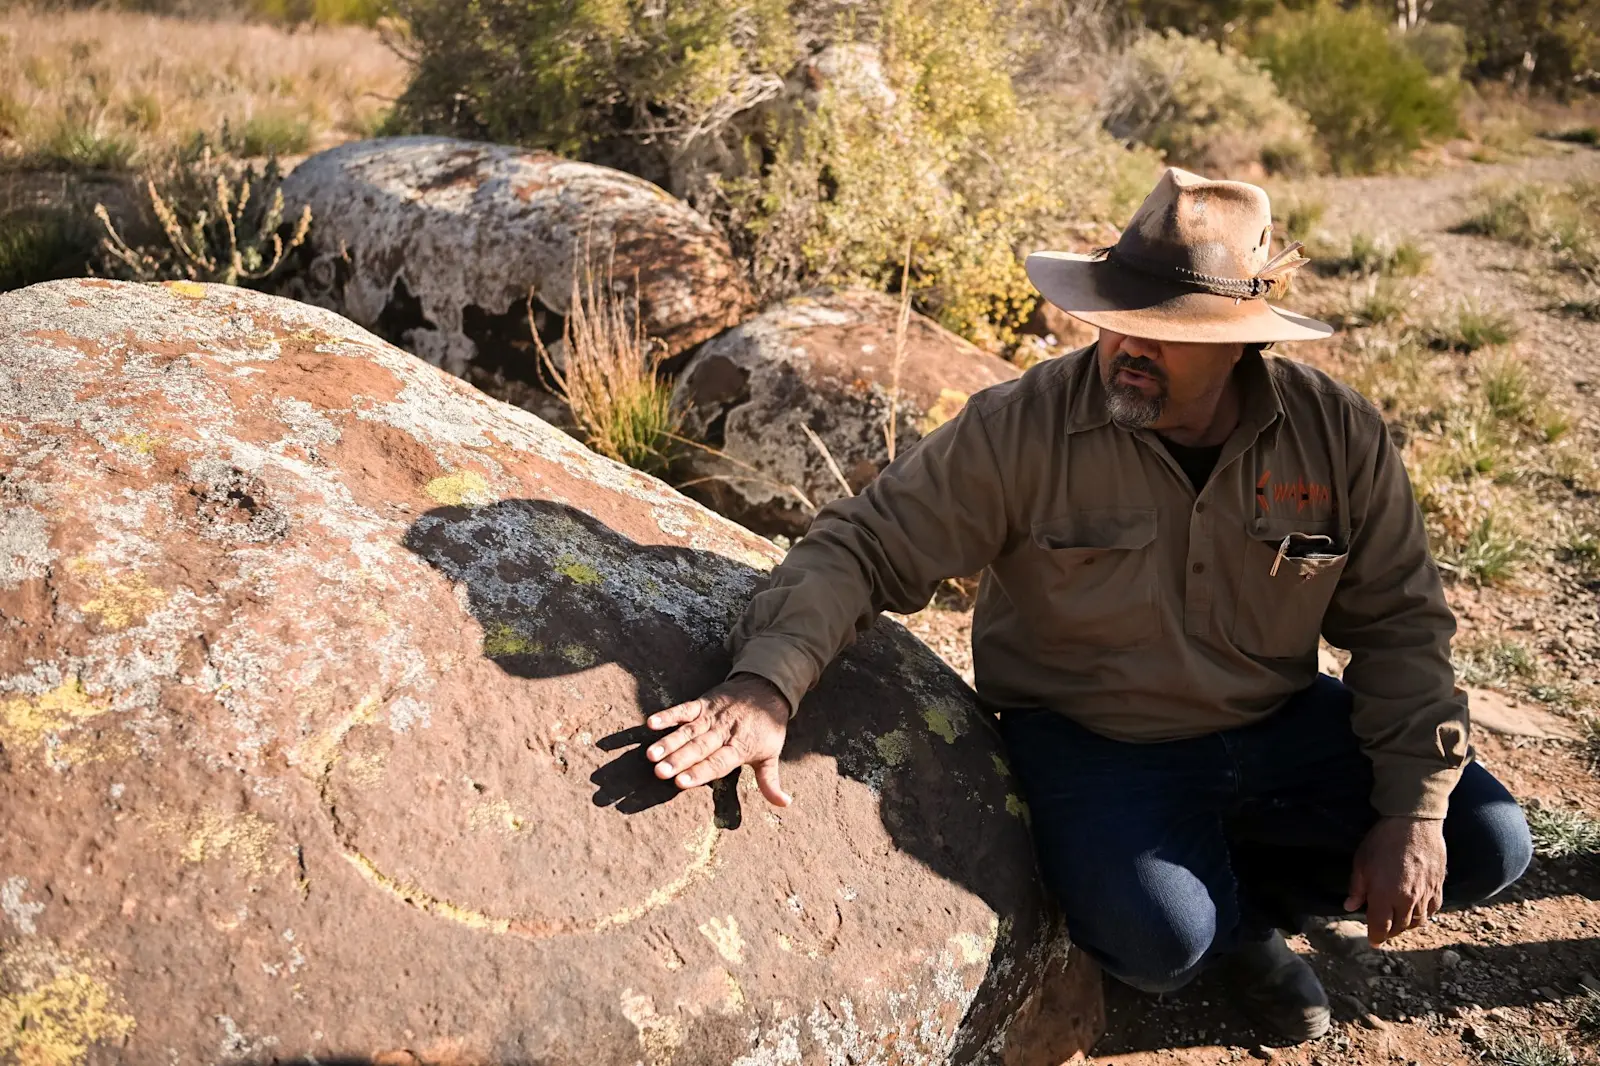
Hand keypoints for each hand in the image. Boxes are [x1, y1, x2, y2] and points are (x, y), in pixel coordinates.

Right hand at [645, 674, 791, 806]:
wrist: (768, 688)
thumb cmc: (768, 727)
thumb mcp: (772, 754)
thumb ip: (771, 782)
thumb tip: (784, 804)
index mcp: (740, 747)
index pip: (718, 763)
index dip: (699, 772)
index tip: (680, 783)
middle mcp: (724, 732)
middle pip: (699, 748)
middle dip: (678, 760)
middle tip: (659, 772)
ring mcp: (712, 716)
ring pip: (688, 731)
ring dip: (669, 742)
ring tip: (651, 755)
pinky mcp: (704, 703)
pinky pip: (684, 709)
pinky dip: (669, 715)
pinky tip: (651, 723)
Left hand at [1344, 816, 1446, 946]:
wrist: (1413, 823)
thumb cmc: (1382, 841)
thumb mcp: (1361, 863)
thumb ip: (1357, 888)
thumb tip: (1350, 906)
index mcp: (1384, 896)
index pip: (1380, 927)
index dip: (1376, 937)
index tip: (1373, 942)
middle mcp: (1407, 900)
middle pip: (1399, 927)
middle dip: (1390, 932)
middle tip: (1383, 931)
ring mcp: (1425, 894)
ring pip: (1418, 921)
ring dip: (1407, 925)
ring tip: (1398, 922)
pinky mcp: (1438, 886)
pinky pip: (1433, 909)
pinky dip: (1424, 915)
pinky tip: (1418, 912)